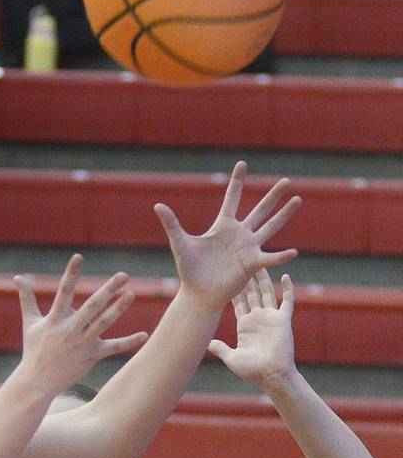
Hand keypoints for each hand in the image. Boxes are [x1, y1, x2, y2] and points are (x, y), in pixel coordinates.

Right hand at [14, 254, 147, 394]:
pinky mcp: (90, 357)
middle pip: (91, 306)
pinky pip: (112, 349)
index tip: (79, 256)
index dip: (71, 274)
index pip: (63, 291)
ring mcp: (81, 343)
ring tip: (131, 294)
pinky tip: (144, 335)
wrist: (37, 382)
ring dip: (118, 309)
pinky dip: (128, 342)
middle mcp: (69, 329)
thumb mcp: (30, 323)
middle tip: (123, 275)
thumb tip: (17, 278)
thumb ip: (26, 298)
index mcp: (55, 319)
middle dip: (107, 290)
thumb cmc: (34, 350)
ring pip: (103, 323)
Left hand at [154, 161, 300, 312]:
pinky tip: (294, 252)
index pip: (231, 198)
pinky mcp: (252, 264)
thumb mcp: (180, 243)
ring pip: (270, 227)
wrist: (197, 293)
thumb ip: (172, 223)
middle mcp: (239, 234)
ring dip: (284, 215)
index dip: (237, 181)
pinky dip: (281, 256)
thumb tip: (157, 205)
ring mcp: (248, 248)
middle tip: (287, 181)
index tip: (242, 164)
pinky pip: (269, 259)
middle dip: (272, 196)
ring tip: (298, 200)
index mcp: (222, 226)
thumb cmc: (189, 270)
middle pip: (259, 210)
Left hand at [207, 270, 294, 387]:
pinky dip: (287, 288)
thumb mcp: (231, 358)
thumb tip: (206, 343)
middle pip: (252, 294)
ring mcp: (271, 318)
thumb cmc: (252, 370)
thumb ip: (220, 348)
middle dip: (247, 279)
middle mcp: (258, 318)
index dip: (233, 290)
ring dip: (264, 278)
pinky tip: (285, 275)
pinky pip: (287, 300)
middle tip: (241, 261)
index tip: (225, 276)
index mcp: (245, 325)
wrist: (272, 375)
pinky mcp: (283, 320)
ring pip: (267, 292)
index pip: (238, 303)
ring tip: (260, 262)